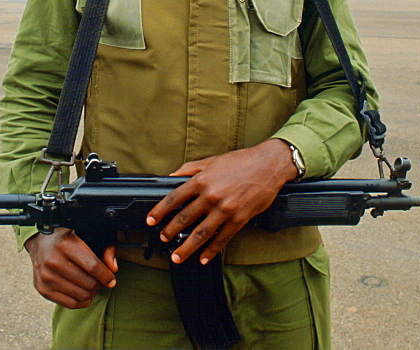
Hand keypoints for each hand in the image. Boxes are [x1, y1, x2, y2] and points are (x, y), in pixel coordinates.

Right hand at [25, 228, 117, 308]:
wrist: (40, 242)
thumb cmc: (69, 237)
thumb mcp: (88, 234)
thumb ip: (106, 247)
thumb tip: (113, 269)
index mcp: (65, 244)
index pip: (92, 266)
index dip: (106, 276)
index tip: (111, 279)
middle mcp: (53, 261)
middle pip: (88, 283)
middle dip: (100, 285)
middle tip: (102, 281)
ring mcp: (46, 277)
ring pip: (81, 295)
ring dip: (92, 293)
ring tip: (93, 286)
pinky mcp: (43, 289)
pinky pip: (70, 303)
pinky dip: (82, 302)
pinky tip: (85, 294)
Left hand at [145, 138, 297, 264]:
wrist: (268, 165)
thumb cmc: (241, 161)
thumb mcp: (211, 161)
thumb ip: (189, 169)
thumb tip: (171, 177)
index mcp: (202, 181)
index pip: (174, 198)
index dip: (159, 211)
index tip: (151, 220)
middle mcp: (211, 196)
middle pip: (184, 218)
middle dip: (170, 231)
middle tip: (163, 238)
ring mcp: (225, 210)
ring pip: (201, 233)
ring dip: (187, 247)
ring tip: (177, 256)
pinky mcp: (239, 219)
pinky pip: (222, 239)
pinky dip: (211, 250)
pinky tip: (203, 258)